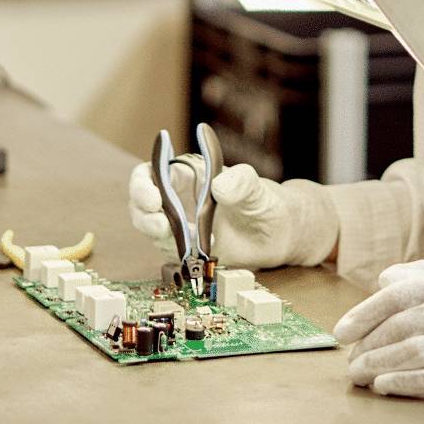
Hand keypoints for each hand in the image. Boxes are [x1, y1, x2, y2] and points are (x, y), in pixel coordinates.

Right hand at [126, 156, 338, 269]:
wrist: (280, 236)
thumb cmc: (268, 204)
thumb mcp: (258, 190)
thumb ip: (242, 183)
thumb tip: (220, 185)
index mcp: (191, 174)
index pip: (153, 170)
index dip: (144, 182)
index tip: (153, 197)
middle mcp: (180, 197)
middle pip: (142, 200)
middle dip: (143, 212)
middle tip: (159, 224)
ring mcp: (181, 224)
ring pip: (149, 226)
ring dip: (154, 233)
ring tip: (178, 239)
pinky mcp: (187, 248)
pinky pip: (168, 249)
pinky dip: (173, 252)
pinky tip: (195, 251)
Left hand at [333, 260, 423, 398]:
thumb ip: (420, 274)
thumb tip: (381, 281)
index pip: (393, 298)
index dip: (362, 316)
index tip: (341, 333)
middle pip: (395, 330)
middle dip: (366, 348)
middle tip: (350, 362)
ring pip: (405, 354)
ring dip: (375, 367)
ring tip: (358, 376)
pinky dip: (401, 383)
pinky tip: (383, 387)